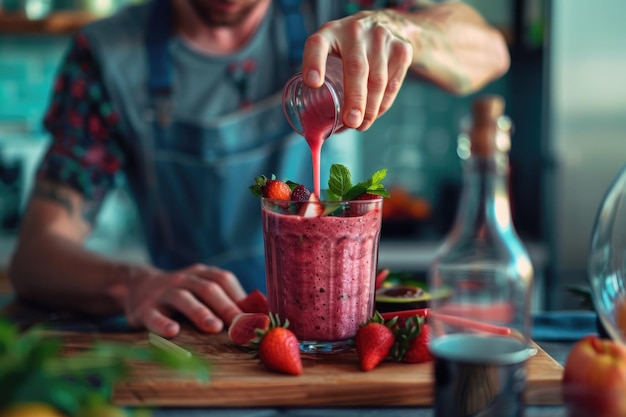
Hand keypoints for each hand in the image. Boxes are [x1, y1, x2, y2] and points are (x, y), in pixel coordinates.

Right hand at [122, 263, 246, 336]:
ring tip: (214, 327)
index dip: (240, 297)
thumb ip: (226, 299)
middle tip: (241, 325)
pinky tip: (172, 332)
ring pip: (183, 298)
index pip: (224, 280)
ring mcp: (163, 292)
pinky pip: (154, 315)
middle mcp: (184, 279)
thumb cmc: (181, 295)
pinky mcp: (144, 309)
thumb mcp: (201, 291)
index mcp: (201, 274)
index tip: (255, 317)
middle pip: (208, 288)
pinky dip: (163, 323)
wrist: (135, 287)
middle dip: (226, 306)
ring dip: (200, 312)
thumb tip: (260, 315)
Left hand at [302, 10, 412, 130]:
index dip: (314, 63)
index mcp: (330, 32)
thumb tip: (318, 124)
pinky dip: (383, 104)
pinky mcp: (401, 49)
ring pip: (378, 80)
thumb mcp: (332, 48)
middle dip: (354, 99)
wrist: (388, 23)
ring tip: (361, 125)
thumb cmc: (349, 46)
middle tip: (351, 122)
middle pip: (356, 68)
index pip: (318, 45)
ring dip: (370, 108)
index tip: (313, 83)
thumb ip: (322, 75)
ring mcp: (381, 38)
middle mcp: (356, 31)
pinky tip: (374, 114)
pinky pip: (392, 84)